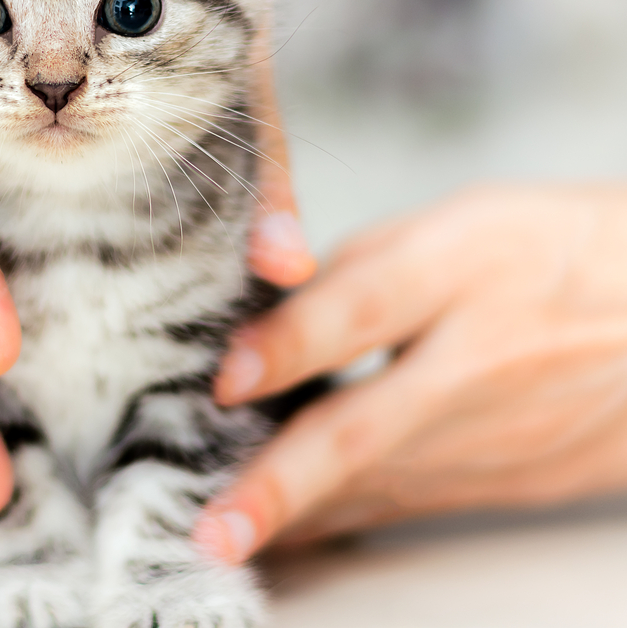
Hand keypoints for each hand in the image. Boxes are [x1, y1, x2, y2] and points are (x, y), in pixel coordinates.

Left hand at [195, 185, 626, 561]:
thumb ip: (359, 266)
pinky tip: (294, 534)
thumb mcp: (457, 221)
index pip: (361, 307)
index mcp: (458, 267)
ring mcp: (501, 430)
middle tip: (214, 528)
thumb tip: (271, 316)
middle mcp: (478, 357)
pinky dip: (348, 518)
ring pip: (382, 485)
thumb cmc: (546, 247)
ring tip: (226, 539)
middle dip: (282, 482)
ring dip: (301, 516)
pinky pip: (413, 502)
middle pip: (368, 426)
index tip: (226, 380)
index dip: (290, 344)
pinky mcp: (513, 479)